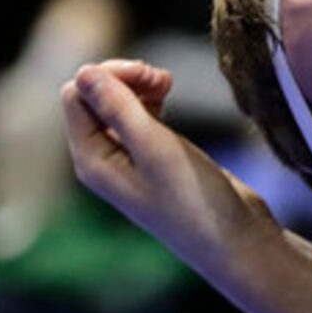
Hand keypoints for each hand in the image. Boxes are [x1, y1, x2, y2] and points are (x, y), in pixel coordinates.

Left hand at [63, 60, 272, 264]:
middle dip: (123, 78)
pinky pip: (137, 116)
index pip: (76, 96)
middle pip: (92, 97)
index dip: (108, 76)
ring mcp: (128, 160)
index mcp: (93, 161)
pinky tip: (169, 97)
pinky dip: (149, 100)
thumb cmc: (196, 201)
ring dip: (138, 86)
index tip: (149, 75)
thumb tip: (84, 71)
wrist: (236, 240)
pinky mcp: (153, 158)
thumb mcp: (155, 148)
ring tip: (169, 85)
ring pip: (116, 104)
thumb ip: (118, 108)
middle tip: (164, 80)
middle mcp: (104, 160)